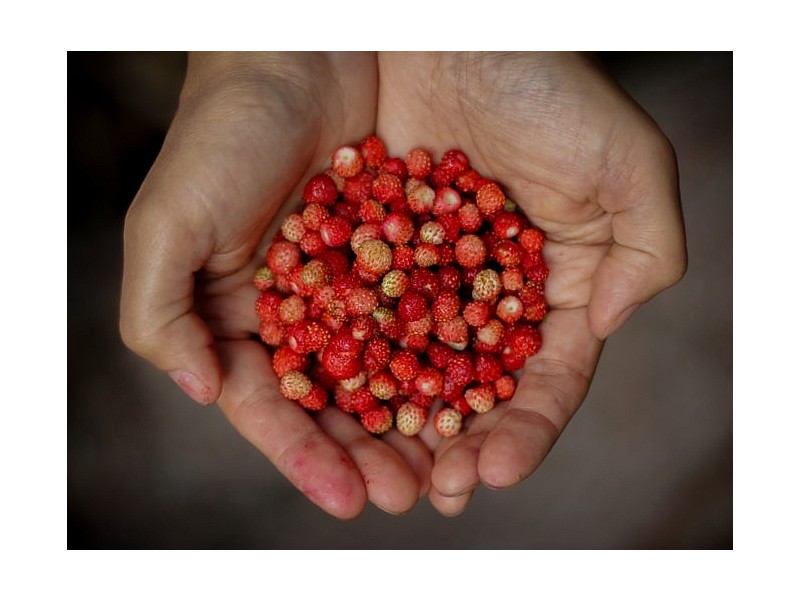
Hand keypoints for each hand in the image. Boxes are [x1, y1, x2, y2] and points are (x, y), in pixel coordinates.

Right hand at [120, 52, 431, 517]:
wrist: (299, 53)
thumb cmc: (219, 135)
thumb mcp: (167, 224)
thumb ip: (162, 316)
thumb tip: (202, 395)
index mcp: (246, 323)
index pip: (277, 409)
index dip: (307, 458)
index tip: (347, 499)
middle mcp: (309, 315)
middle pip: (345, 403)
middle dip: (376, 453)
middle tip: (413, 495)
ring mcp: (366, 287)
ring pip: (399, 370)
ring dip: (423, 421)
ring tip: (455, 466)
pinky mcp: (417, 253)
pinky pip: (442, 313)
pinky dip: (458, 354)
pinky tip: (482, 389)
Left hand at [376, 52, 686, 514]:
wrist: (446, 30)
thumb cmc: (545, 86)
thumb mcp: (628, 163)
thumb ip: (649, 252)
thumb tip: (611, 324)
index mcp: (552, 290)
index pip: (543, 380)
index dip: (524, 430)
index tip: (494, 468)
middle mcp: (484, 296)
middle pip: (471, 390)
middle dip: (455, 445)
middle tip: (434, 490)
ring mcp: (422, 280)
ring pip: (407, 371)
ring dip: (396, 428)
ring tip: (381, 478)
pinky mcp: (363, 257)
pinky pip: (350, 322)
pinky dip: (343, 365)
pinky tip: (330, 406)